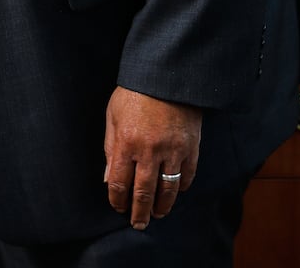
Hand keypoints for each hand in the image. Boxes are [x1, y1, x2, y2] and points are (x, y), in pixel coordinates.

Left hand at [103, 85, 202, 229]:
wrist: (167, 74)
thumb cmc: (135, 92)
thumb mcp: (113, 115)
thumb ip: (110, 148)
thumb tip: (108, 179)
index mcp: (126, 142)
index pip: (119, 183)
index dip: (118, 201)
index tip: (118, 208)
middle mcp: (149, 151)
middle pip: (143, 193)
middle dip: (140, 213)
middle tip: (139, 224)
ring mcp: (173, 150)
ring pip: (167, 189)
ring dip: (162, 206)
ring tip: (158, 214)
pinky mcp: (191, 146)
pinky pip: (187, 174)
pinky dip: (182, 186)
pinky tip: (176, 192)